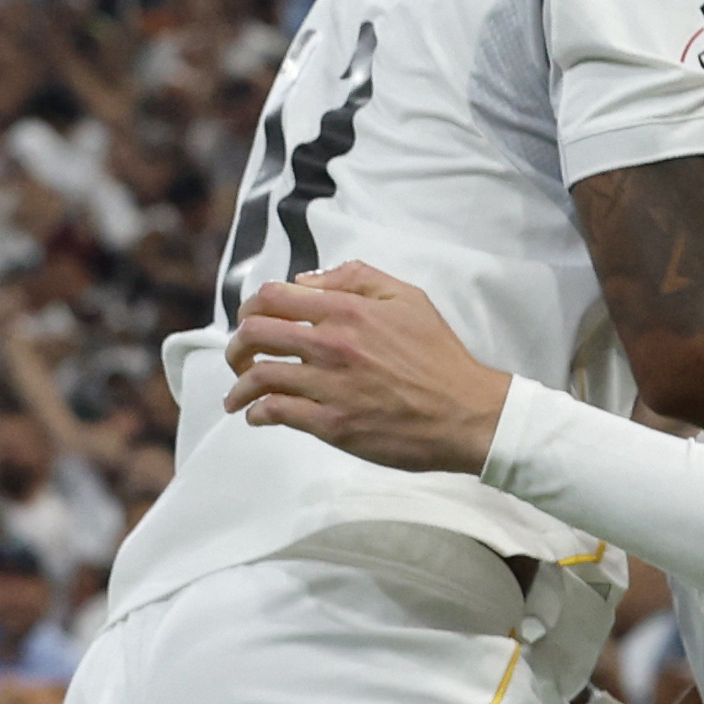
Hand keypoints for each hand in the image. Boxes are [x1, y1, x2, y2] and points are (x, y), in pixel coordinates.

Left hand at [228, 263, 511, 470]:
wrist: (466, 412)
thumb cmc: (439, 357)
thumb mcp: (407, 298)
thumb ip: (357, 278)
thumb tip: (306, 280)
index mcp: (347, 309)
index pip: (273, 296)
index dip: (251, 307)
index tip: (251, 321)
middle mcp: (331, 343)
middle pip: (255, 333)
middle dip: (237, 346)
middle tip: (239, 358)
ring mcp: (329, 386)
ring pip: (258, 377)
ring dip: (239, 386)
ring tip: (237, 396)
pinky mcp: (332, 425)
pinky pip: (276, 413)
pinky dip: (257, 414)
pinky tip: (258, 417)